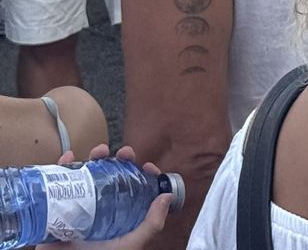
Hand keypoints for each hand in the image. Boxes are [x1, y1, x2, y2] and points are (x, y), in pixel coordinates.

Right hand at [56, 145, 170, 249]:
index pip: (132, 187)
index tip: (146, 166)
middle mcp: (99, 207)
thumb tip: (167, 196)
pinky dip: (60, 167)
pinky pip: (56, 184)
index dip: (140, 174)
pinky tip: (68, 157)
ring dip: (94, 158)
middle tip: (123, 154)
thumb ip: (151, 225)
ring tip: (99, 152)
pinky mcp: (56, 209)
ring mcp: (77, 206)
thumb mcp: (131, 243)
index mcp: (117, 213)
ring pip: (86, 175)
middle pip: (109, 176)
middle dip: (117, 159)